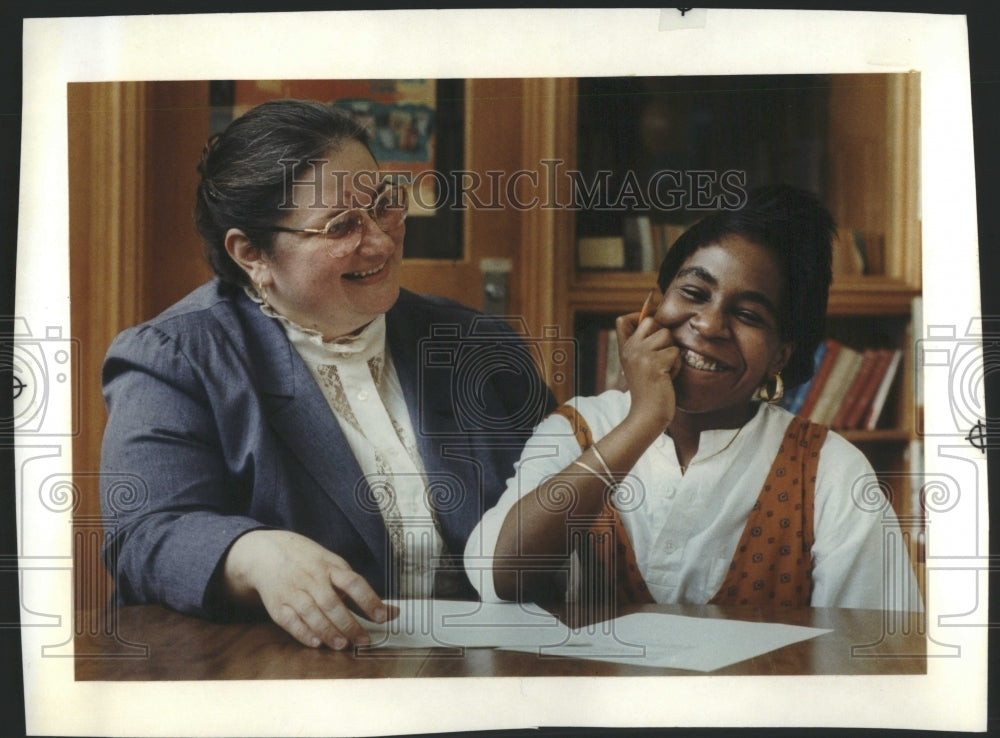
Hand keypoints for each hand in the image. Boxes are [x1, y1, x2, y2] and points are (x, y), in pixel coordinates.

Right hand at [222, 529, 396, 649]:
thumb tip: (391, 612)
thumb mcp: (334, 567)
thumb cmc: (309, 563)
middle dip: (349, 624)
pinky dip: (303, 633)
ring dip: (328, 631)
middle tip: (364, 641)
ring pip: (311, 613)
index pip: (353, 582)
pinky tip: (316, 642)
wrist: (266, 553)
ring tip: (342, 645)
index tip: (384, 617)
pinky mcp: (277, 604)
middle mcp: (312, 578)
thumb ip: (358, 592)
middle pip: (332, 602)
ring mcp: (293, 591)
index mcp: (330, 566)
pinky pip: (290, 621)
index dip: (369, 600)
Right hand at [616, 311, 681, 433]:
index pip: (622, 320)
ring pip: (667, 335)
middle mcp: (629, 349)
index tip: (650, 327)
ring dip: (672, 352)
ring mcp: (641, 355)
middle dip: (663, 335)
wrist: (648, 414)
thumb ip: (642, 344)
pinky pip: (675, 352)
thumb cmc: (649, 390)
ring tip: (664, 369)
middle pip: (651, 321)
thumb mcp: (639, 364)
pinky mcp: (654, 364)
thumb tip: (654, 316)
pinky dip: (676, 365)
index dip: (638, 316)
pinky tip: (667, 378)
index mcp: (624, 349)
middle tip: (661, 356)